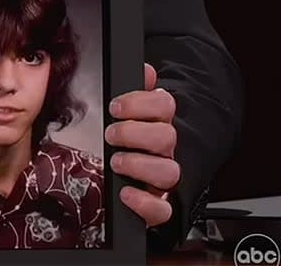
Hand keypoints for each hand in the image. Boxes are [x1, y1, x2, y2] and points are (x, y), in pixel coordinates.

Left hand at [105, 63, 179, 227]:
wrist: (127, 185)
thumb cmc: (125, 146)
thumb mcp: (124, 116)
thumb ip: (135, 92)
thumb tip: (145, 70)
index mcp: (157, 124)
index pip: (164, 105)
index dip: (140, 103)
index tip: (116, 106)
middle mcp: (164, 151)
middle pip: (167, 135)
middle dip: (134, 132)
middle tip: (111, 134)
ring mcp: (161, 180)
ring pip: (169, 171)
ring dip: (139, 164)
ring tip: (117, 162)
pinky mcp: (156, 206)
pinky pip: (162, 209)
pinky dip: (145, 202)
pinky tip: (126, 193)